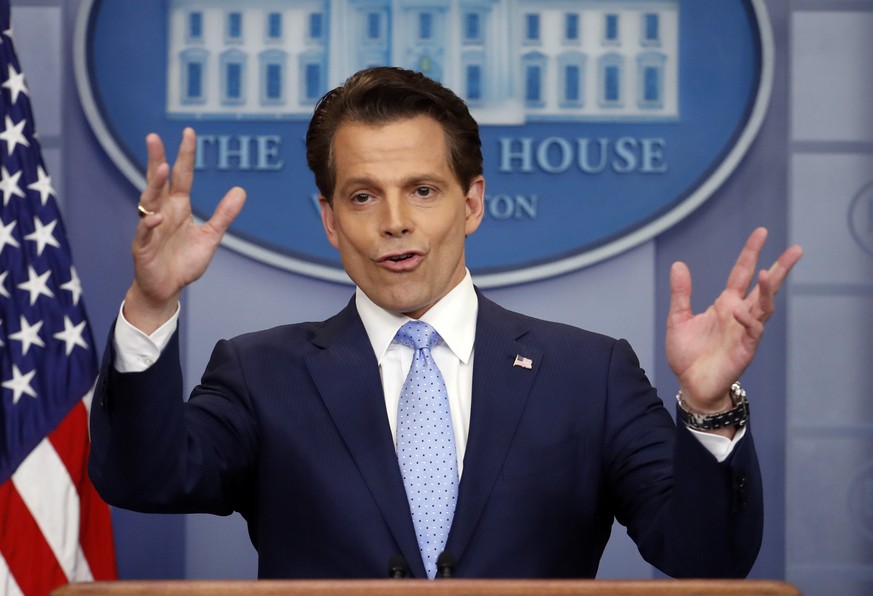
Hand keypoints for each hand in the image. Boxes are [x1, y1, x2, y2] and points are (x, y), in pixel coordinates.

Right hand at [124, 128, 245, 332]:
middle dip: (157, 160)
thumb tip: (241, 190)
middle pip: (158, 182)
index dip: (185, 155)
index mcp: (178, 207)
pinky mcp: (143, 247)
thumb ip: (223, 214)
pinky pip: (144, 233)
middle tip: (154, 137)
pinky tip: (155, 217)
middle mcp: (162, 212)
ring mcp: (150, 228)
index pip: (182, 176)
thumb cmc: (184, 261)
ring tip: (162, 169)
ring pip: (148, 202)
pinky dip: (148, 224)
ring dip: (154, 186)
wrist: (167, 289)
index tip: (188, 132)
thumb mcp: (210, 236)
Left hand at [666, 227, 802, 414]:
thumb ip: (681, 293)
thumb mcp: (678, 318)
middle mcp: (739, 314)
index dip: (751, 253)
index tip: (761, 232)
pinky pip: (753, 331)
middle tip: (796, 249)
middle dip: (780, 268)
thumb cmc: (688, 354)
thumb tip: (678, 264)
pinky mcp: (745, 349)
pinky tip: (740, 310)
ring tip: (766, 273)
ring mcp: (745, 331)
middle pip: (765, 287)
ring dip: (767, 291)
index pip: (741, 273)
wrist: (690, 384)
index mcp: (725, 304)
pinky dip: (749, 320)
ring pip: (764, 307)